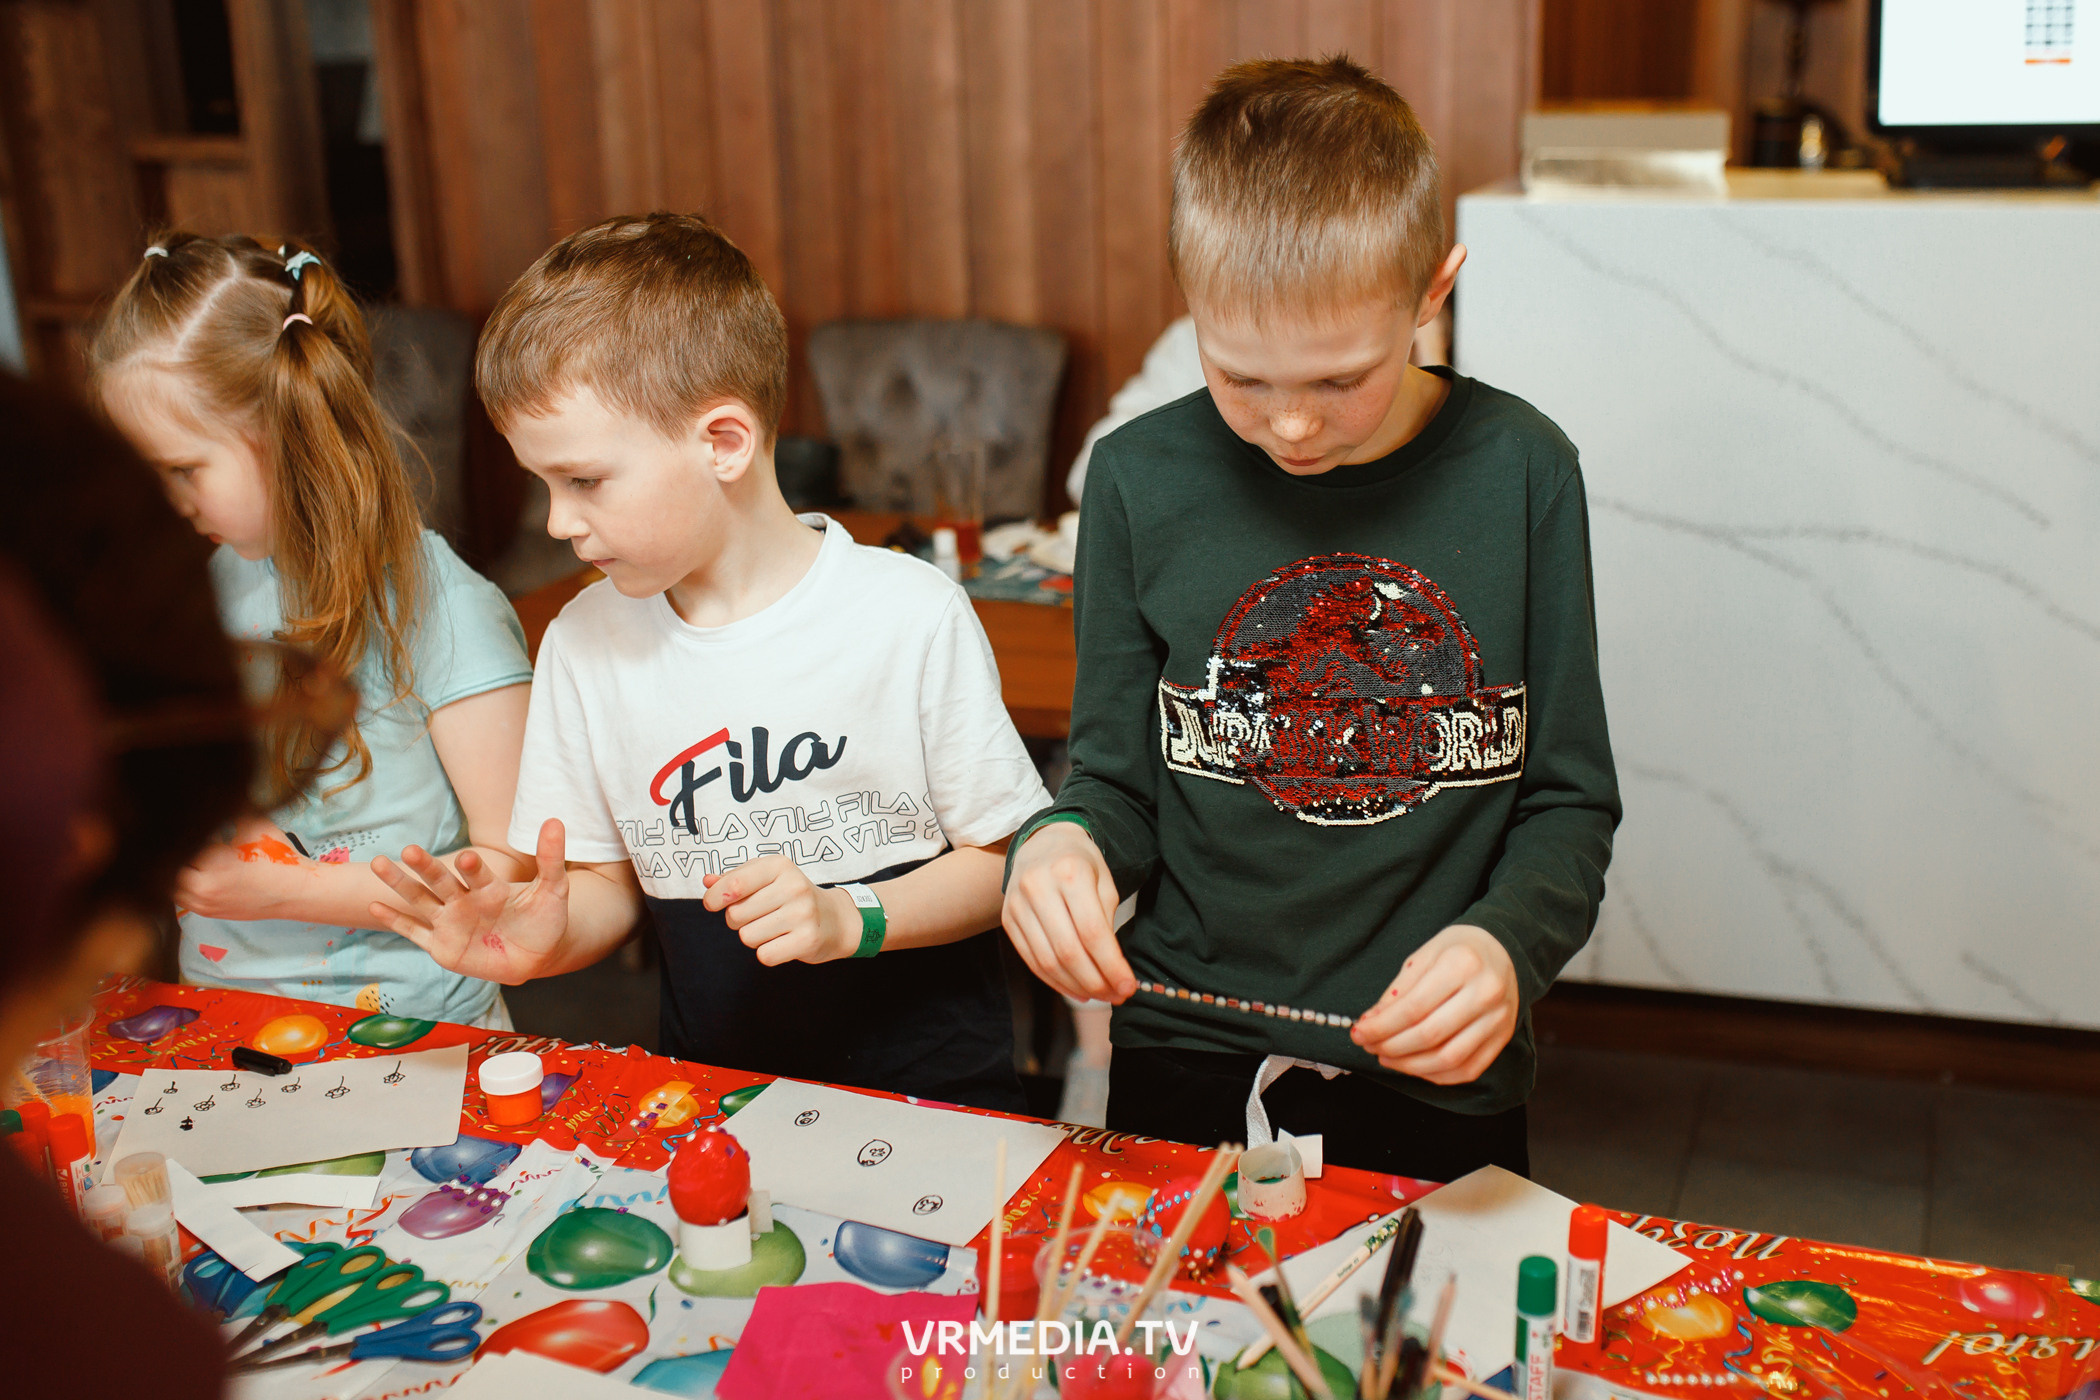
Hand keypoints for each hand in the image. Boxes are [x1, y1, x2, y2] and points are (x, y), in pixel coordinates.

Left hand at [173, 820, 306, 920]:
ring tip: (190, 856)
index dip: (183, 830)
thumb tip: (210, 792)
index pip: (182, 842)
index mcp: (213, 863)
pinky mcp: (207, 912)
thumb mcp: (255, 825)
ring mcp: (204, 903)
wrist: (294, 891)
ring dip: (176, 869)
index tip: (186, 822)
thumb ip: (229, 808)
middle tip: (188, 838)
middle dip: (178, 850)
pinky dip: (182, 884)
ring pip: (170, 885)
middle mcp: (204, 887)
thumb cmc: (278, 858)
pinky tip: (196, 871)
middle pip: (170, 865)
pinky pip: (181, 898)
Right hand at [368, 818, 571, 983]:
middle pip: (440, 881)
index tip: (468, 858)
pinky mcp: (442, 947)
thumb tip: (555, 821)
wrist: (537, 954)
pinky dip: (396, 922)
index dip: (473, 868)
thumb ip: (551, 859)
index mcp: (489, 887)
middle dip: (426, 868)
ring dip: (400, 884)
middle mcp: (464, 901)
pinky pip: (415, 933)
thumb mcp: (553, 890)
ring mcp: (450, 923)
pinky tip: (375, 907)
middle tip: (410, 850)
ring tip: (378, 863)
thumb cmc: (544, 920)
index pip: (478, 874)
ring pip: (420, 901)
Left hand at [702, 855, 859, 965]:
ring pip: (747, 937)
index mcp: (779, 866)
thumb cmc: (792, 897)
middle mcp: (793, 887)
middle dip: (738, 920)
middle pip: (735, 914)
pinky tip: (782, 942)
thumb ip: (735, 879)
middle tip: (759, 916)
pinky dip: (768, 952)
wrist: (835, 919)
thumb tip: (708, 882)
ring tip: (773, 928)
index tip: (713, 903)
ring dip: (754, 937)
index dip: (714, 898)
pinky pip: (764, 955)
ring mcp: (803, 914)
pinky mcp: (807, 940)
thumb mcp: (766, 879)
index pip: (734, 884)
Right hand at [1001, 821, 1131, 1002]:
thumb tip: (1113, 972)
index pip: (1092, 931)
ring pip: (1047, 961)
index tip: (1128, 987)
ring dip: (1075, 986)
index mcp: (1069, 872)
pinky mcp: (1007, 919)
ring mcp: (1017, 903)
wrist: (1043, 843)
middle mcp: (1038, 886)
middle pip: (1068, 951)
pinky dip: (1054, 981)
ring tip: (1098, 995)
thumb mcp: (1104, 883)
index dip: (1111, 966)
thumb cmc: (1081, 864)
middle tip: (1115, 995)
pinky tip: (1074, 989)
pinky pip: (1031, 960)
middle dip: (1095, 981)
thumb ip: (1107, 923)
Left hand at [1349, 924, 1518, 1083]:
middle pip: (1429, 1035)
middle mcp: (1485, 993)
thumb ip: (1397, 992)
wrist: (1503, 951)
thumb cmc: (1457, 951)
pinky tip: (1414, 1065)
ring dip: (1410, 1065)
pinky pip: (1467, 1069)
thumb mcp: (1423, 957)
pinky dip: (1435, 1074)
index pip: (1413, 1008)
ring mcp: (1498, 1019)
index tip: (1359, 1033)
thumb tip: (1370, 1023)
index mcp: (1462, 964)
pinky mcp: (1503, 1039)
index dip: (1381, 1027)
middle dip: (1391, 1046)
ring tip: (1386, 1057)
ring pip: (1448, 1059)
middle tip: (1369, 1046)